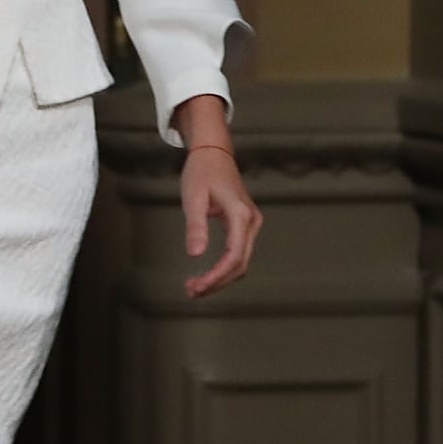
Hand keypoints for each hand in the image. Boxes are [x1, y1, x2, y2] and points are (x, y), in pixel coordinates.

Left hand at [180, 145, 261, 297]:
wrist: (214, 152)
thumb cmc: (201, 171)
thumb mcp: (193, 198)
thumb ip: (195, 226)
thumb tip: (196, 254)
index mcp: (240, 215)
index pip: (233, 256)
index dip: (216, 276)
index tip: (197, 287)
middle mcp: (251, 221)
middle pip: (240, 264)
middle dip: (217, 282)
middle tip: (192, 292)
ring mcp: (251, 223)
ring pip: (241, 261)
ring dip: (220, 277)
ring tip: (195, 287)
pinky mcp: (245, 224)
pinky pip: (238, 252)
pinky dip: (223, 267)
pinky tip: (206, 274)